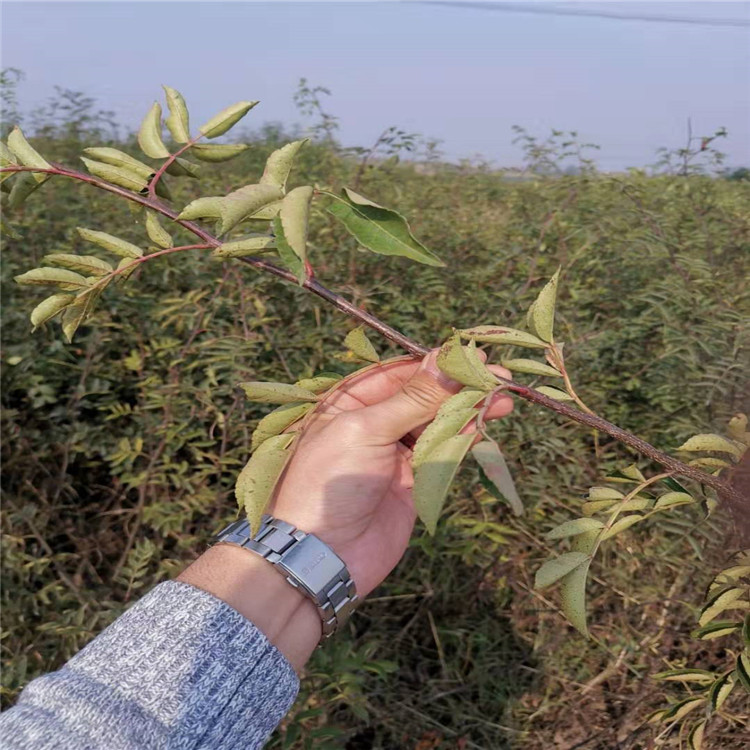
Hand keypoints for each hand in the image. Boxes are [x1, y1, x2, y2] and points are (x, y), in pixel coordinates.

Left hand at [271, 349, 513, 596]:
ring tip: (503, 399)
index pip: (400, 371)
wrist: (325, 554)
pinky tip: (484, 424)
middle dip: (459, 385)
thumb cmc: (331, 482)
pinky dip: (464, 437)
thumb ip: (412, 398)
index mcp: (350, 401)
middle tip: (499, 376)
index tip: (473, 355)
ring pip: (437, 421)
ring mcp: (394, 450)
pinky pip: (443, 451)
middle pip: (423, 394)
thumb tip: (446, 359)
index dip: (436, 363)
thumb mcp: (367, 430)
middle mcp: (373, 421)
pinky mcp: (414, 478)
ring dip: (468, 410)